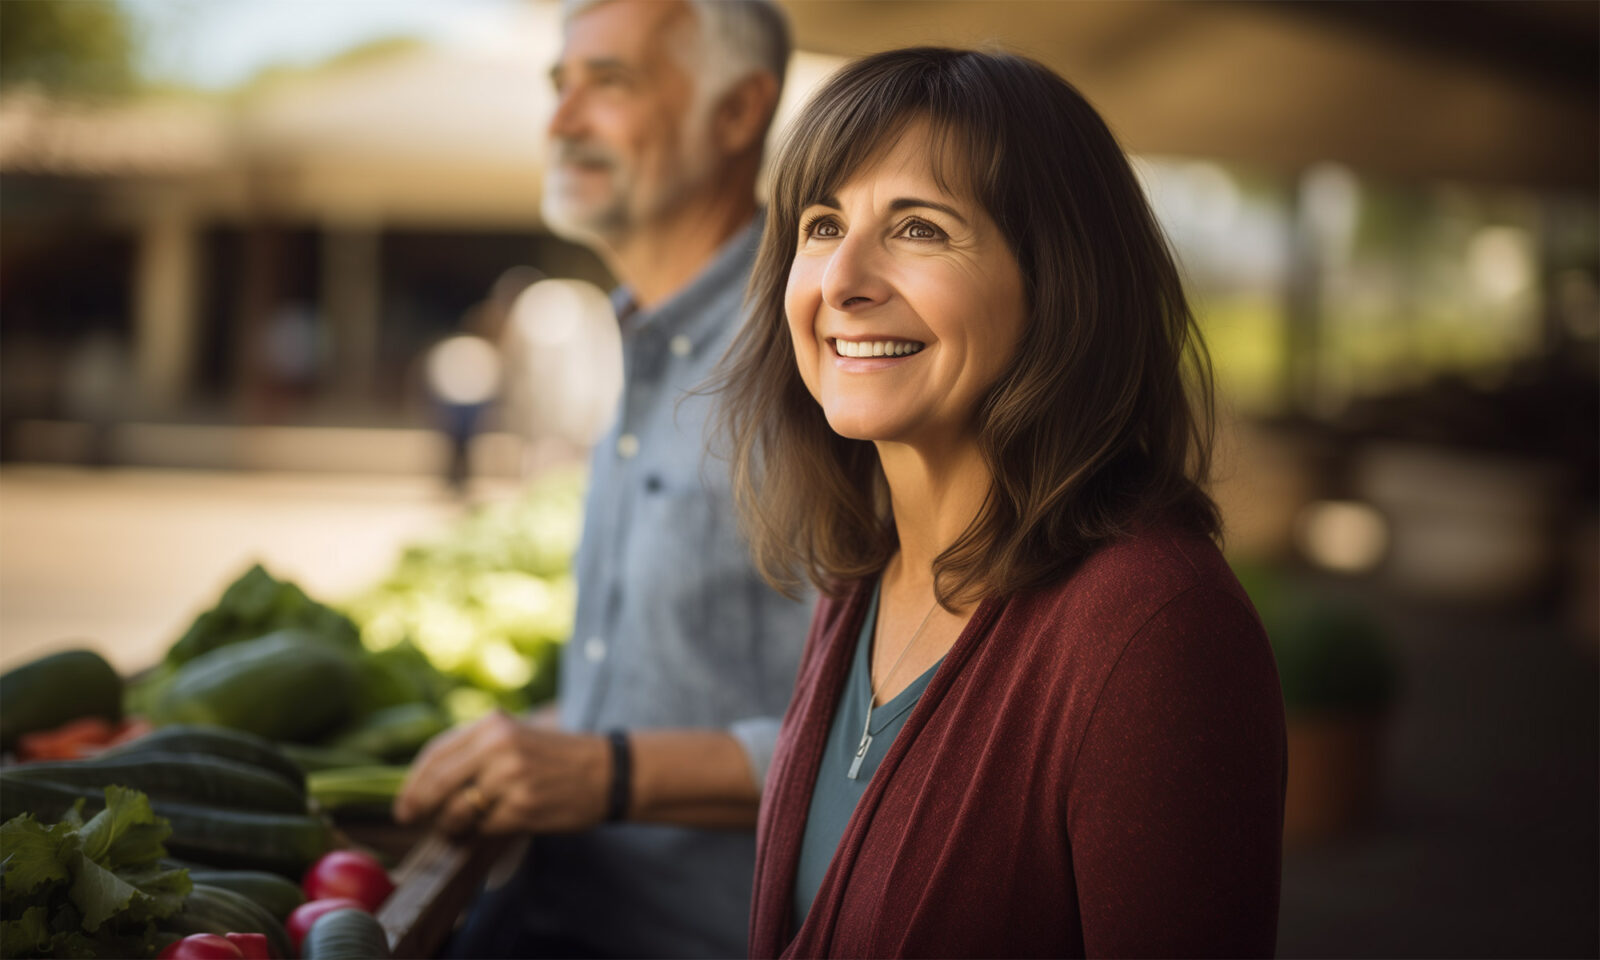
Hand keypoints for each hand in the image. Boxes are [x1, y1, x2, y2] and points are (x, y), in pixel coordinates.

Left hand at [392, 711, 610, 835]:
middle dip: (418, 805)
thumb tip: (424, 784)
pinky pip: (485, 827)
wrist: (606, 771)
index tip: (403, 801)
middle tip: (408, 820)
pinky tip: (492, 827)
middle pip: (438, 782)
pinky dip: (482, 833)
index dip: (413, 781)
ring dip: (452, 825)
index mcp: (493, 724)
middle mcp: (499, 746)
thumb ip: (474, 751)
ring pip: (459, 810)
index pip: (436, 753)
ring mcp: (511, 776)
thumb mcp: (514, 737)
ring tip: (459, 827)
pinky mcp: (523, 806)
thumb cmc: (555, 757)